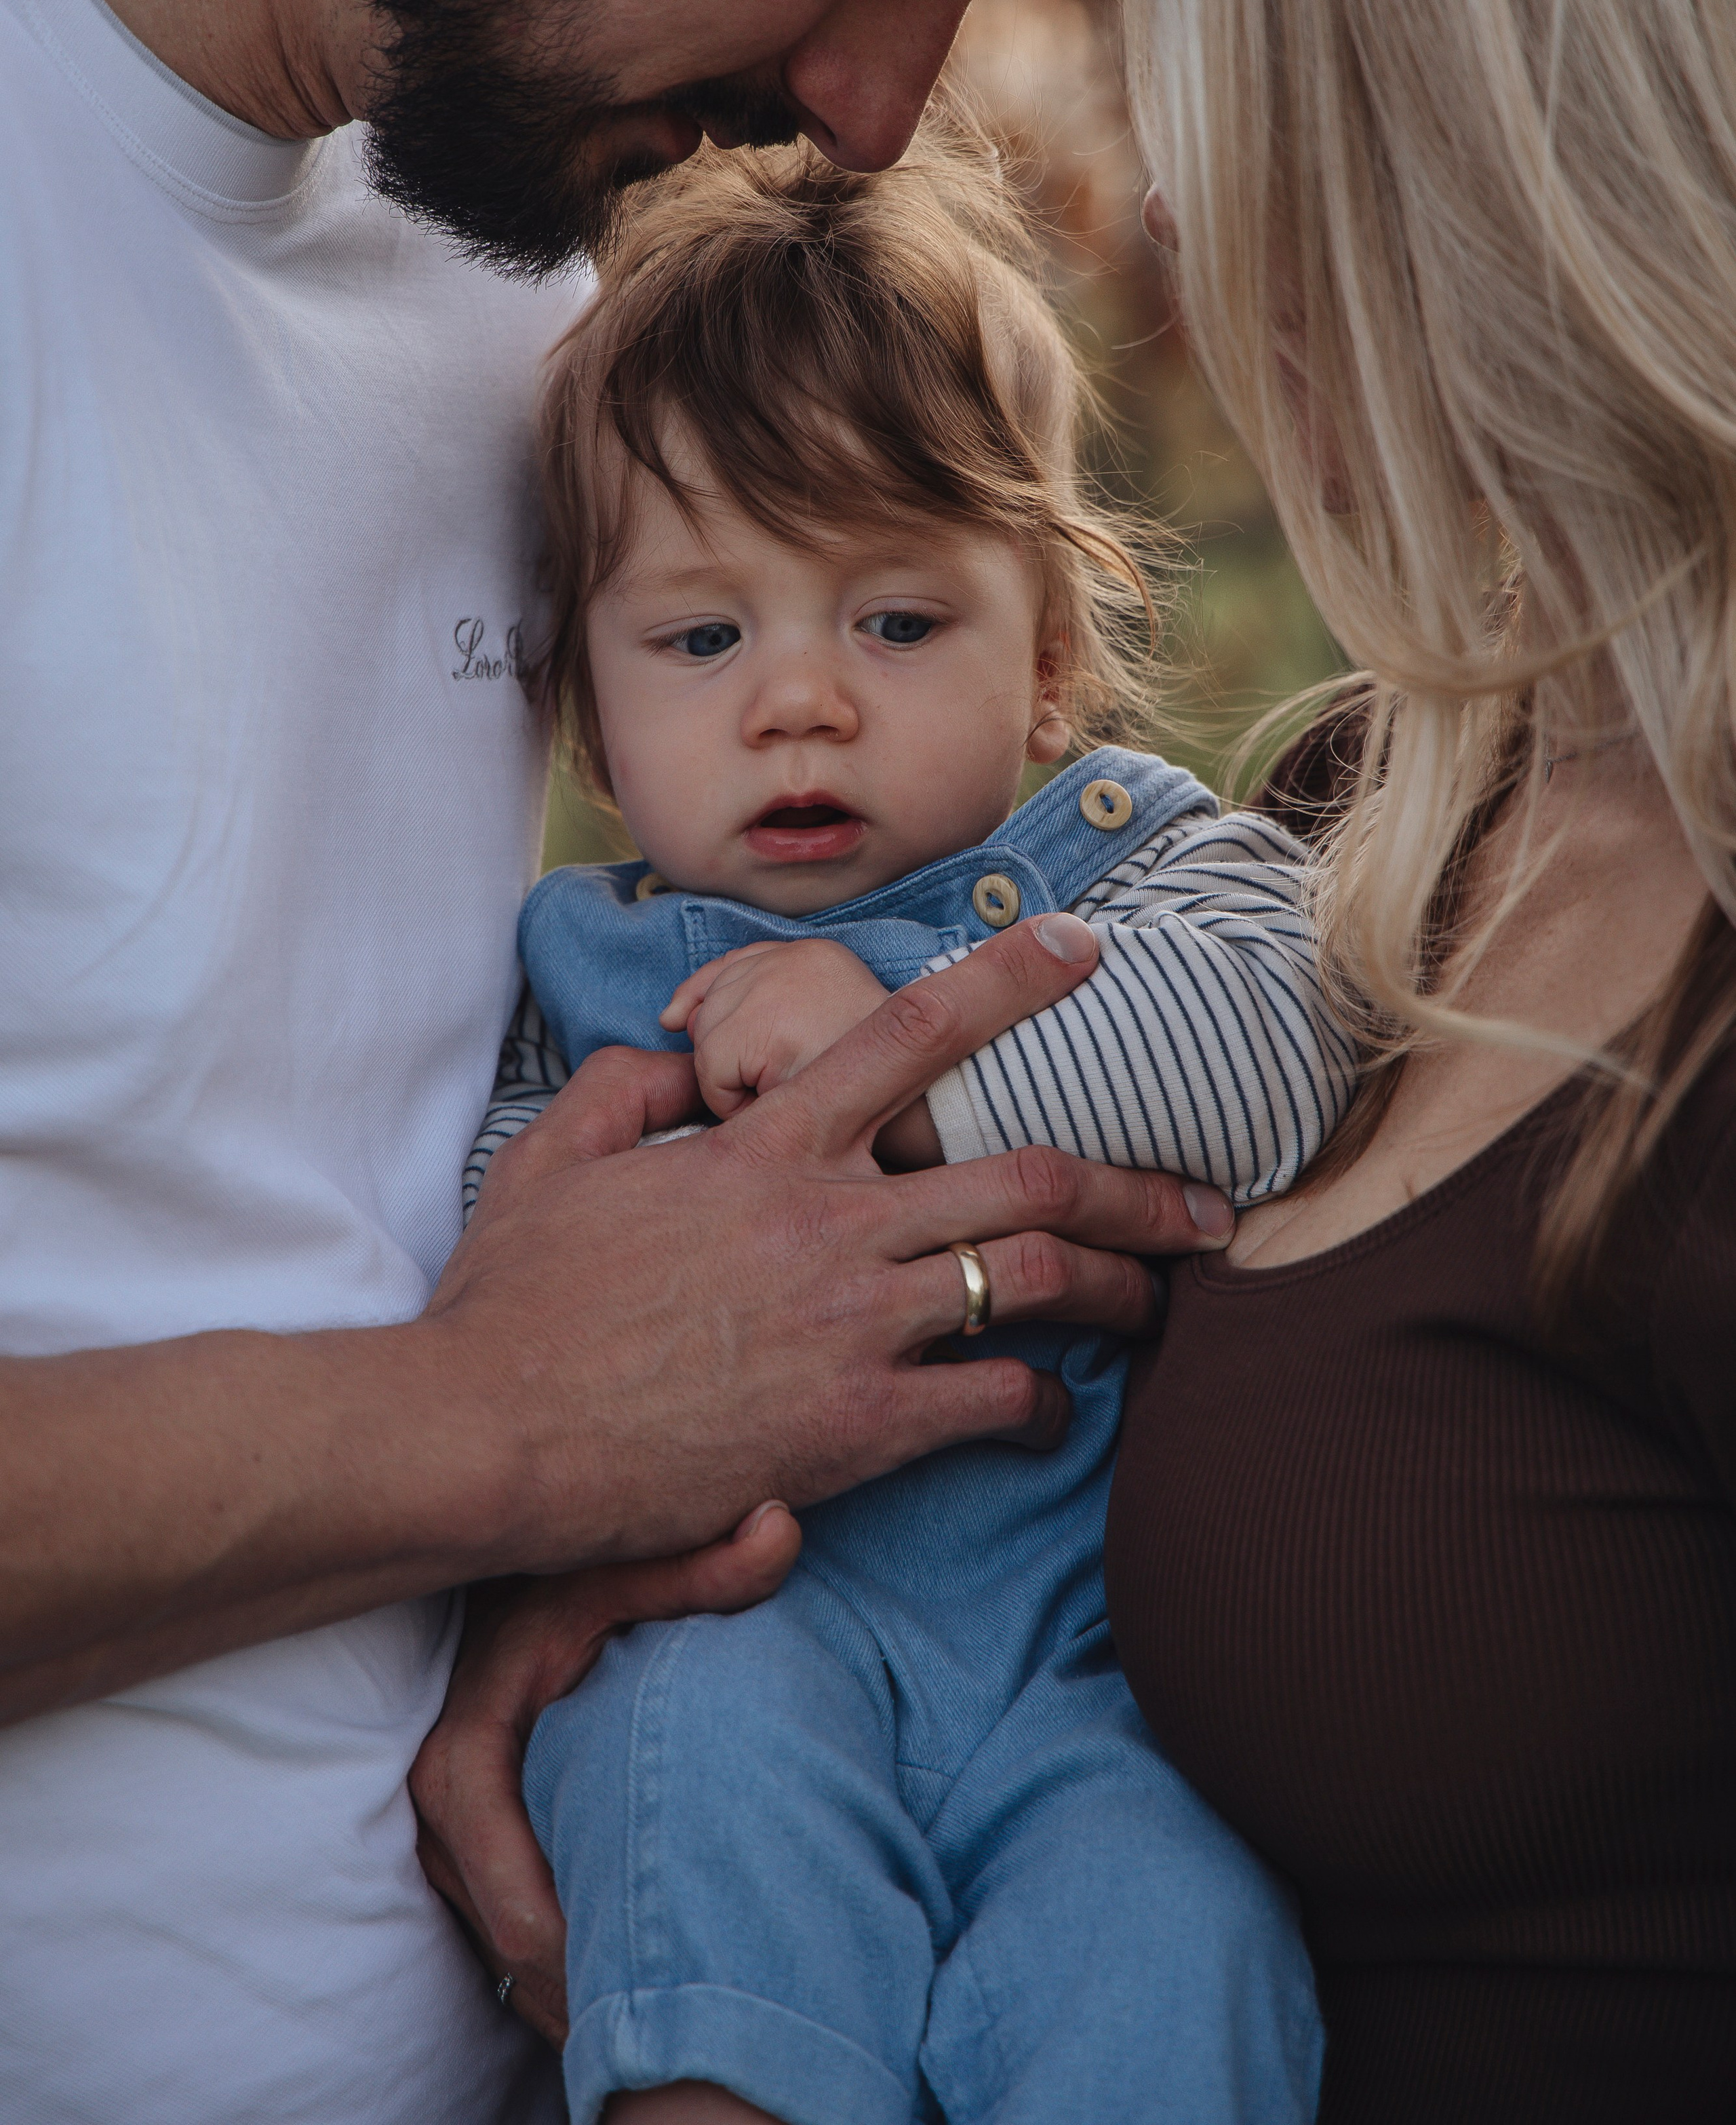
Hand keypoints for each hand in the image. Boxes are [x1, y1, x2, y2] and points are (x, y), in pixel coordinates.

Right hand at [410, 1503, 801, 2046]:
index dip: (596, 1962)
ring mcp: (447, 1841)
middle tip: (697, 2013)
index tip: (681, 1982)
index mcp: (462, 1766)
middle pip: (516, 1953)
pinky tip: (642, 1964)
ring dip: (587, 1985)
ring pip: (511, 1957)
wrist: (511, 1580)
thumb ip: (703, 1565)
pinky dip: (574, 1962)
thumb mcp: (626, 1566)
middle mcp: (440, 1815)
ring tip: (683, 2001)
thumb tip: (782, 1529)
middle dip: (598, 1990)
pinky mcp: (464, 1852)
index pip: (520, 1916)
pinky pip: (512, 1936)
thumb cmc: (570, 1578)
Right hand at [425, 910, 1235, 1577]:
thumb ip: (626, 1091)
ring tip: (1166, 1304)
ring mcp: (849, 1322)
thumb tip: (679, 1060)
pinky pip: (989, 1398)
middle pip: (1023, 1177)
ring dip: (1121, 1288)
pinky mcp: (851, 1426)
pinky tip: (1053, 1412)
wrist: (486, 1433)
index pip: (908, 1034)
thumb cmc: (511, 1303)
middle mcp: (828, 1219)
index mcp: (764, 1146)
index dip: (1011, 982)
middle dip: (1135, 1185)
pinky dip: (1040, 1402)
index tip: (1086, 949)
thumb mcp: (549, 1161)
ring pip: (1033, 1279)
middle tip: (1206, 1204)